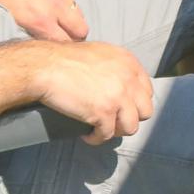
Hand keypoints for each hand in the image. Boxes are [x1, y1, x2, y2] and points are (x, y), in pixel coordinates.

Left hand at [0, 0, 88, 42]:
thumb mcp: (13, 26)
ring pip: (79, 14)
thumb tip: (48, 47)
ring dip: (73, 22)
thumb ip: (35, 36)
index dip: (64, 50)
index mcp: (40, 21)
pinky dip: (67, 8)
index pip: (67, 43)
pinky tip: (55, 10)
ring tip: (61, 25)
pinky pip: (72, 0)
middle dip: (75, 37)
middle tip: (64, 39)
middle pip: (81, 29)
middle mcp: (54, 6)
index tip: (60, 53)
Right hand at [32, 41, 154, 143]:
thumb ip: (116, 68)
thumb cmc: (66, 59)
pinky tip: (87, 135)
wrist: (47, 66)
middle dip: (130, 118)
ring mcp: (118, 97)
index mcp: (129, 63)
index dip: (135, 103)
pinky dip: (96, 138)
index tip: (124, 109)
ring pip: (131, 127)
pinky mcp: (103, 113)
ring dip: (115, 131)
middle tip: (114, 121)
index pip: (146, 91)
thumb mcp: (101, 54)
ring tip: (102, 129)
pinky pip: (107, 135)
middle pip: (145, 111)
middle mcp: (128, 79)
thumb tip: (120, 84)